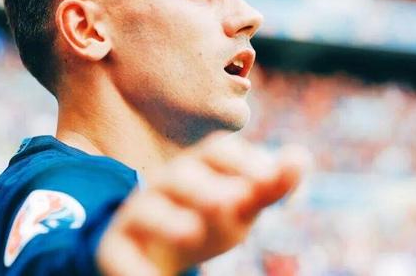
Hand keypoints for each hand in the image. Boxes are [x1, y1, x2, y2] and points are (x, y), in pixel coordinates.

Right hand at [96, 134, 304, 275]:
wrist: (155, 250)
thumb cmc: (206, 220)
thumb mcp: (240, 206)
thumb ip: (269, 185)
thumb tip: (300, 156)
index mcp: (198, 167)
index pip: (216, 151)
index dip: (241, 160)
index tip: (267, 179)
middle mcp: (165, 183)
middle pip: (181, 174)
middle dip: (204, 186)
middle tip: (231, 202)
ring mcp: (138, 214)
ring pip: (146, 209)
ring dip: (169, 220)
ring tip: (191, 234)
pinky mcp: (115, 246)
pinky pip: (120, 252)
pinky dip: (135, 267)